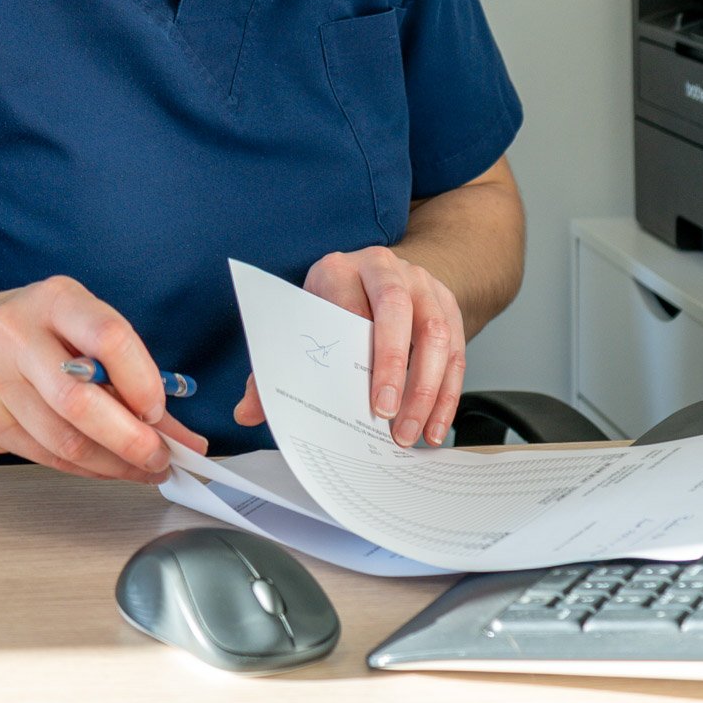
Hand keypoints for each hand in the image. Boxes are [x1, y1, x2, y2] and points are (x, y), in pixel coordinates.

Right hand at [0, 276, 207, 482]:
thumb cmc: (38, 334)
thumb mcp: (81, 327)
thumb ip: (129, 371)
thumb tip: (180, 432)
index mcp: (55, 300)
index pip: (107, 336)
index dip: (141, 380)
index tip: (161, 411)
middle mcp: (17, 334)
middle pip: (79, 399)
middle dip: (129, 439)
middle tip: (162, 458)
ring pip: (62, 439)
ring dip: (112, 463)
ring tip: (143, 469)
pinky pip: (44, 455)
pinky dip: (85, 468)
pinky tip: (108, 468)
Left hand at [233, 246, 464, 449]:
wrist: (378, 277)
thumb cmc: (331, 311)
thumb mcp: (301, 327)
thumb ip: (271, 369)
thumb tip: (246, 412)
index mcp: (338, 270)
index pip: (347, 302)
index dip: (355, 346)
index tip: (360, 395)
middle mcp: (384, 268)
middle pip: (396, 309)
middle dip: (394, 365)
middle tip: (386, 417)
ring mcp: (421, 283)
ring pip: (436, 331)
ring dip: (427, 388)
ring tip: (411, 434)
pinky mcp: (447, 303)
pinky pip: (457, 349)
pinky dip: (449, 392)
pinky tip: (435, 425)